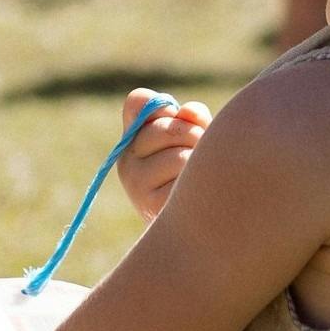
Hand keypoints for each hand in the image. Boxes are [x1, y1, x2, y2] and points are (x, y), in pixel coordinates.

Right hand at [117, 88, 209, 220]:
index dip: (169, 109)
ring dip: (201, 163)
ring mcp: (136, 186)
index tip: (183, 122)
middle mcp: (126, 163)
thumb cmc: (199, 176)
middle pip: (169, 127)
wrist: (203, 227)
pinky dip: (200, 184)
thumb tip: (189, 112)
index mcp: (131, 141)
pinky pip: (186, 180)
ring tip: (201, 178)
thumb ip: (190, 118)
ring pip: (181, 156)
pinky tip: (198, 195)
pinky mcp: (152, 207)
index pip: (139, 102)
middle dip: (195, 135)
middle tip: (200, 155)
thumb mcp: (193, 140)